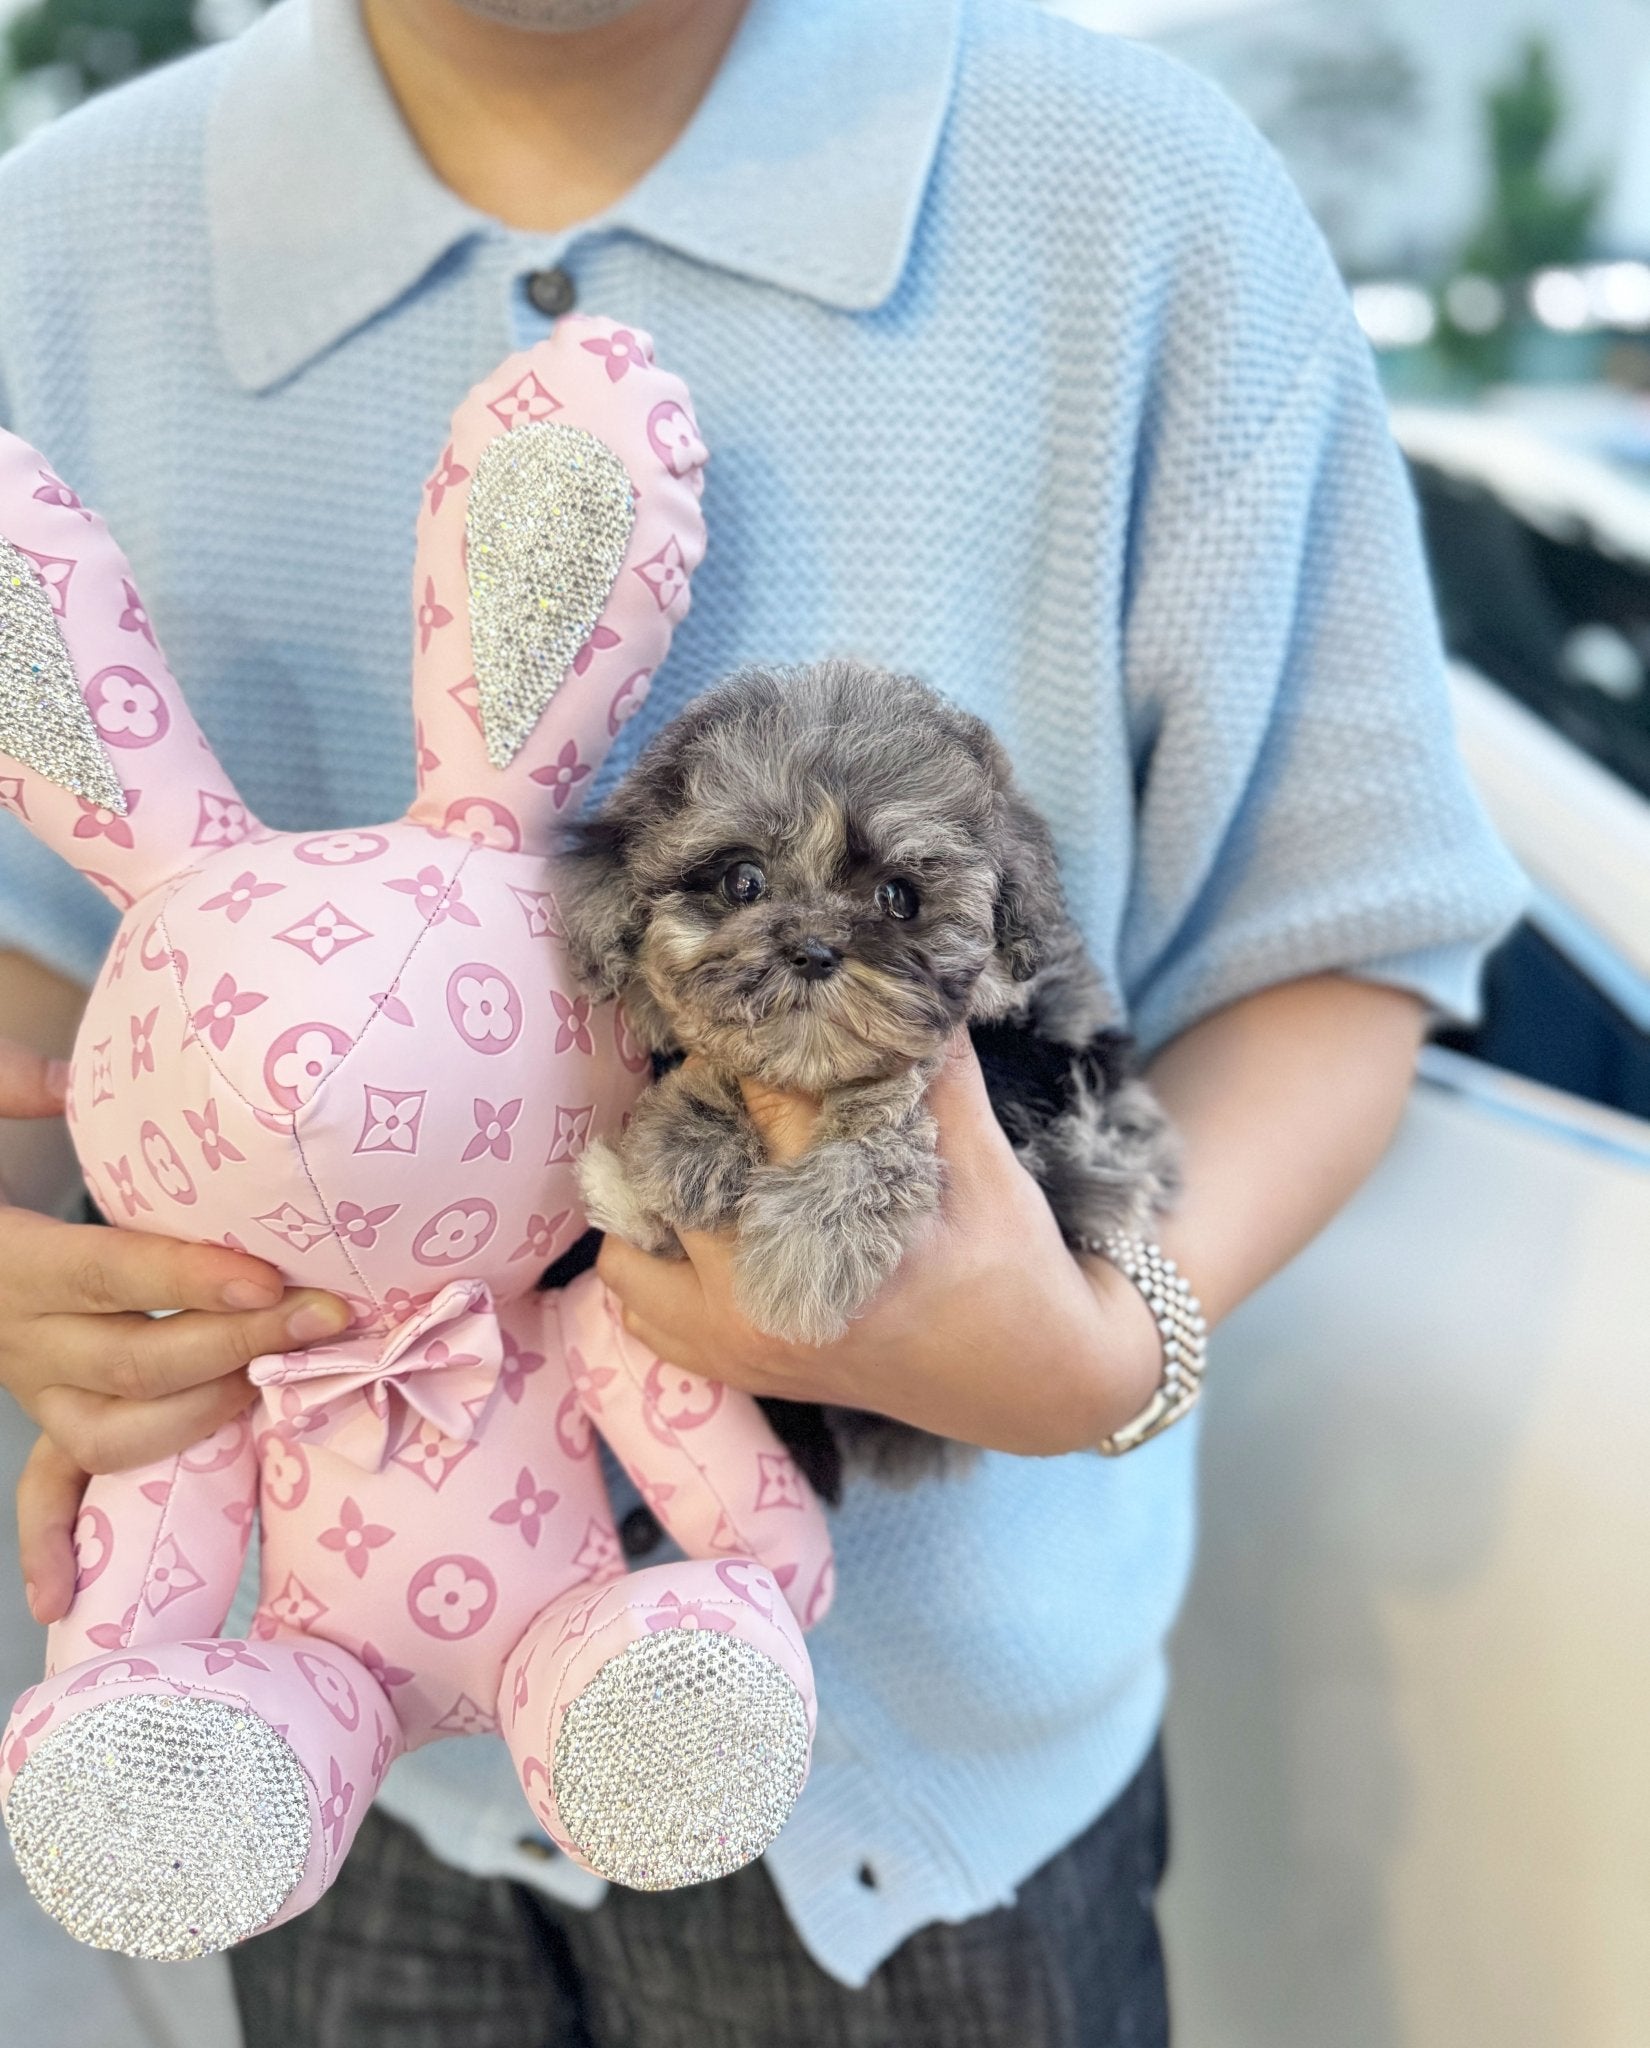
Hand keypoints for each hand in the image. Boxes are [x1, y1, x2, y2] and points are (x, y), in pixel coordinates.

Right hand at [0, 1039, 352, 1623]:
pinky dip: (55, 1541)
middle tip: (331, 1320)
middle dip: (240, 1348)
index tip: (270, 1282)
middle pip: (134, 1362)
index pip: (109, 1274)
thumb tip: (75, 1072)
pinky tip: (65, 1595)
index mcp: (10, 1259)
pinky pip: (46, 1485)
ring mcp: (29, 1383)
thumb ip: (15, 1088)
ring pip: (111, 1434)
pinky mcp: (42, 1407)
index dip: (190, 1281)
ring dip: (202, 1419)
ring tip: (280, 1391)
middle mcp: (17, 1333)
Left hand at [597, 1033, 1163, 1457]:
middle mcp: (767, 1298)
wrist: (1030, 1384)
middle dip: (698, 1106)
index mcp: (838, 1237)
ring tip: (707, 1152)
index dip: (753, 1045)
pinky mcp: (731, 1369)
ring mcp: (738, 1342)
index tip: (756, 1009)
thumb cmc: (1012, 1263)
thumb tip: (911, 972)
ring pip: (631, 1240)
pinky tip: (698, 1219)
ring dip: (656, 1187)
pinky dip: (651, 1254)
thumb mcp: (985, 1157)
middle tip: (734, 1078)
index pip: (759, 1105)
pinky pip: (636, 1303)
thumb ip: (938, 1066)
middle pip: (677, 1163)